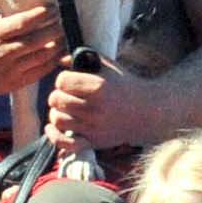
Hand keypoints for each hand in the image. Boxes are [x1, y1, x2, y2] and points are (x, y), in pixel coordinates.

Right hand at [0, 0, 64, 96]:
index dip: (39, 15)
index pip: (22, 23)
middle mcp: (4, 51)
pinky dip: (53, 62)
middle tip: (67, 20)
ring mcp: (11, 68)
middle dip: (55, 29)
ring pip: (42, 56)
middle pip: (36, 40)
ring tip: (68, 35)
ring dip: (58, 46)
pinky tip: (62, 53)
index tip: (52, 8)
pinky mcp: (16, 81)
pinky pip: (40, 71)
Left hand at [43, 60, 165, 154]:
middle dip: (59, 95)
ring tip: (67, 109)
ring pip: (57, 119)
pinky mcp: (94, 142)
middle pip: (56, 99)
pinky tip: (53, 128)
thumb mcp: (109, 68)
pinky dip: (54, 136)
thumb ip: (85, 59)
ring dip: (58, 112)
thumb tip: (59, 61)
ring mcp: (94, 127)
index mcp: (98, 87)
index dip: (64, 79)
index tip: (72, 81)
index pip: (61, 81)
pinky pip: (64, 143)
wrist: (149, 112)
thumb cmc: (127, 86)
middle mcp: (95, 108)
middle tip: (69, 95)